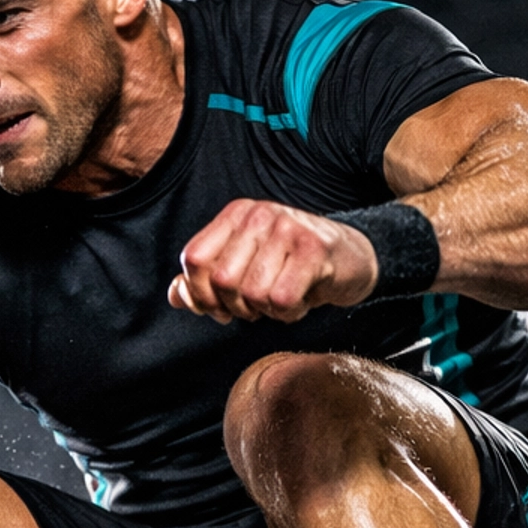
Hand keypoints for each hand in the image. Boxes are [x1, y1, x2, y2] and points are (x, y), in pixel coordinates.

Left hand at [169, 199, 378, 325]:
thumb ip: (207, 280)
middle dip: (238, 307)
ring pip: (252, 294)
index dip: (201, 294)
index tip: (220, 308)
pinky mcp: (313, 251)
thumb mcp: (246, 266)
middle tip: (259, 305)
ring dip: (267, 311)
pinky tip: (301, 300)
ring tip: (283, 298)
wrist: (351, 257)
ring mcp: (287, 230)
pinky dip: (290, 313)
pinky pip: (282, 300)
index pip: (194, 259)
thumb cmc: (293, 265)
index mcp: (236, 215)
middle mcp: (258, 216)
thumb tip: (176, 296)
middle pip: (222, 281)